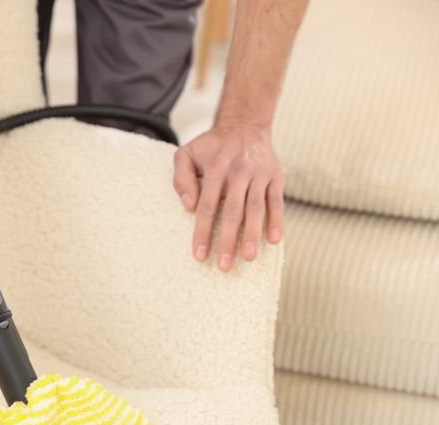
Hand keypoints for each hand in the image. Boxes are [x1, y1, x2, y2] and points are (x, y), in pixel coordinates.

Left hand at [173, 121, 283, 271]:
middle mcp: (239, 171)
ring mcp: (260, 174)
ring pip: (256, 208)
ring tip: (248, 258)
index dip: (203, 233)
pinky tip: (274, 240)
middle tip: (224, 266)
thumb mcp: (186, 154)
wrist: (245, 124)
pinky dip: (277, 220)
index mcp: (216, 168)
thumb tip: (188, 206)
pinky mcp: (276, 176)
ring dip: (252, 235)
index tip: (200, 255)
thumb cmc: (211, 146)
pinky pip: (277, 201)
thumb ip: (181, 178)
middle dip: (228, 241)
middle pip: (232, 212)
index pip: (207, 207)